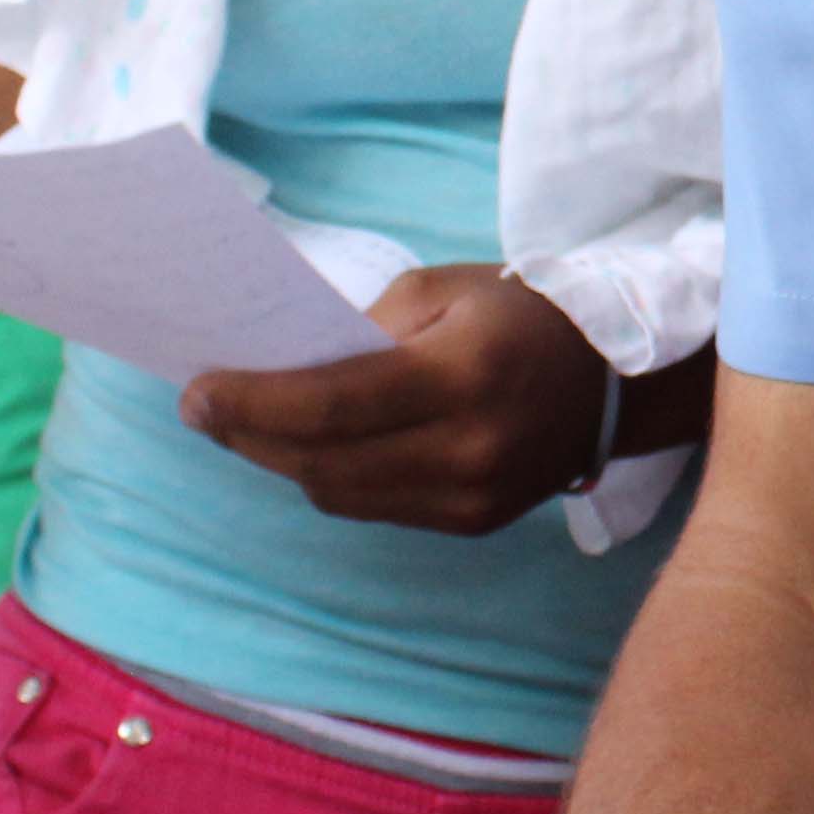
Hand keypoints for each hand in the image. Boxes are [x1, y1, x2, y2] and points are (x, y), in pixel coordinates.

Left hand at [186, 270, 626, 536]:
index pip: (330, 404)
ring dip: (284, 460)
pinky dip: (334, 477)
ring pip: (339, 494)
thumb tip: (284, 371)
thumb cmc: (522, 313)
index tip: (195, 392)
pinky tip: (314, 446)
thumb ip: (363, 330)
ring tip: (248, 425)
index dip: (251, 404)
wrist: (618, 380)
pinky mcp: (472, 523)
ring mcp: (471, 498)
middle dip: (250, 436)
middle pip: (322, 461)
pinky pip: (375, 506)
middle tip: (202, 408)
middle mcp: (467, 449)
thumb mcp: (442, 289)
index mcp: (461, 376)